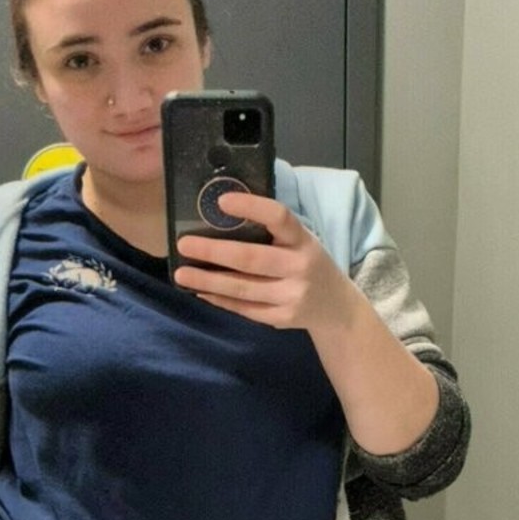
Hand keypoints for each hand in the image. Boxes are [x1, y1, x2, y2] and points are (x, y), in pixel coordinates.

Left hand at [174, 193, 360, 333]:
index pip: (279, 217)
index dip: (251, 208)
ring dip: (208, 280)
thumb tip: (219, 218)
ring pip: (242, 288)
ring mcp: (292, 296)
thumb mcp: (300, 242)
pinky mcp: (282, 318)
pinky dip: (220, 300)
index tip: (221, 201)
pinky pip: (245, 309)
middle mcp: (299, 266)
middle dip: (214, 251)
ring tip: (182, 274)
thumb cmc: (307, 264)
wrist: (336, 308)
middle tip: (184, 245)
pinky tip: (201, 291)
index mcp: (303, 240)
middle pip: (251, 258)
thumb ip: (272, 233)